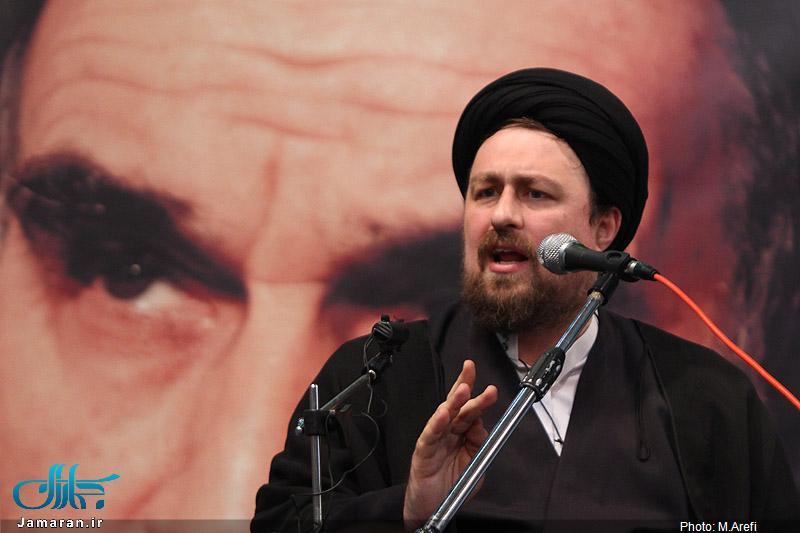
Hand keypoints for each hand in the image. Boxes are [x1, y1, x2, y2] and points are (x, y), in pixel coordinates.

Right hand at [402, 359, 497, 529]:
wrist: (432, 508)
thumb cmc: (451, 486)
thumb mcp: (474, 463)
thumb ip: (479, 443)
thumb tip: (481, 425)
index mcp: (460, 433)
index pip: (469, 408)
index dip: (477, 393)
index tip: (488, 383)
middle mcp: (447, 432)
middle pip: (456, 404)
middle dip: (465, 386)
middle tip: (472, 372)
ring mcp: (435, 439)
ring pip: (444, 415)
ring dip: (454, 401)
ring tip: (464, 390)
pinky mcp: (423, 451)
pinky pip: (430, 435)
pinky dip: (437, 423)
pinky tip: (444, 413)